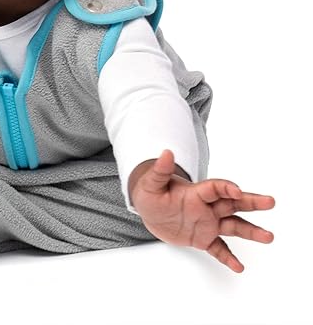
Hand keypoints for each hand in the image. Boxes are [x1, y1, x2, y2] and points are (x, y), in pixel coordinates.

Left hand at [130, 149, 274, 272]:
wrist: (149, 211)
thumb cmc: (150, 194)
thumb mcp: (150, 183)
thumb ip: (160, 171)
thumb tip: (166, 152)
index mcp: (195, 193)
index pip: (215, 188)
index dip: (226, 188)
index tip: (237, 191)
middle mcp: (206, 207)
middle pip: (232, 203)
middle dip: (251, 202)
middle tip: (270, 201)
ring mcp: (207, 223)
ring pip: (232, 226)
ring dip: (250, 231)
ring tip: (268, 236)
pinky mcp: (202, 238)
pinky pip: (218, 248)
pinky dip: (228, 257)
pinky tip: (239, 267)